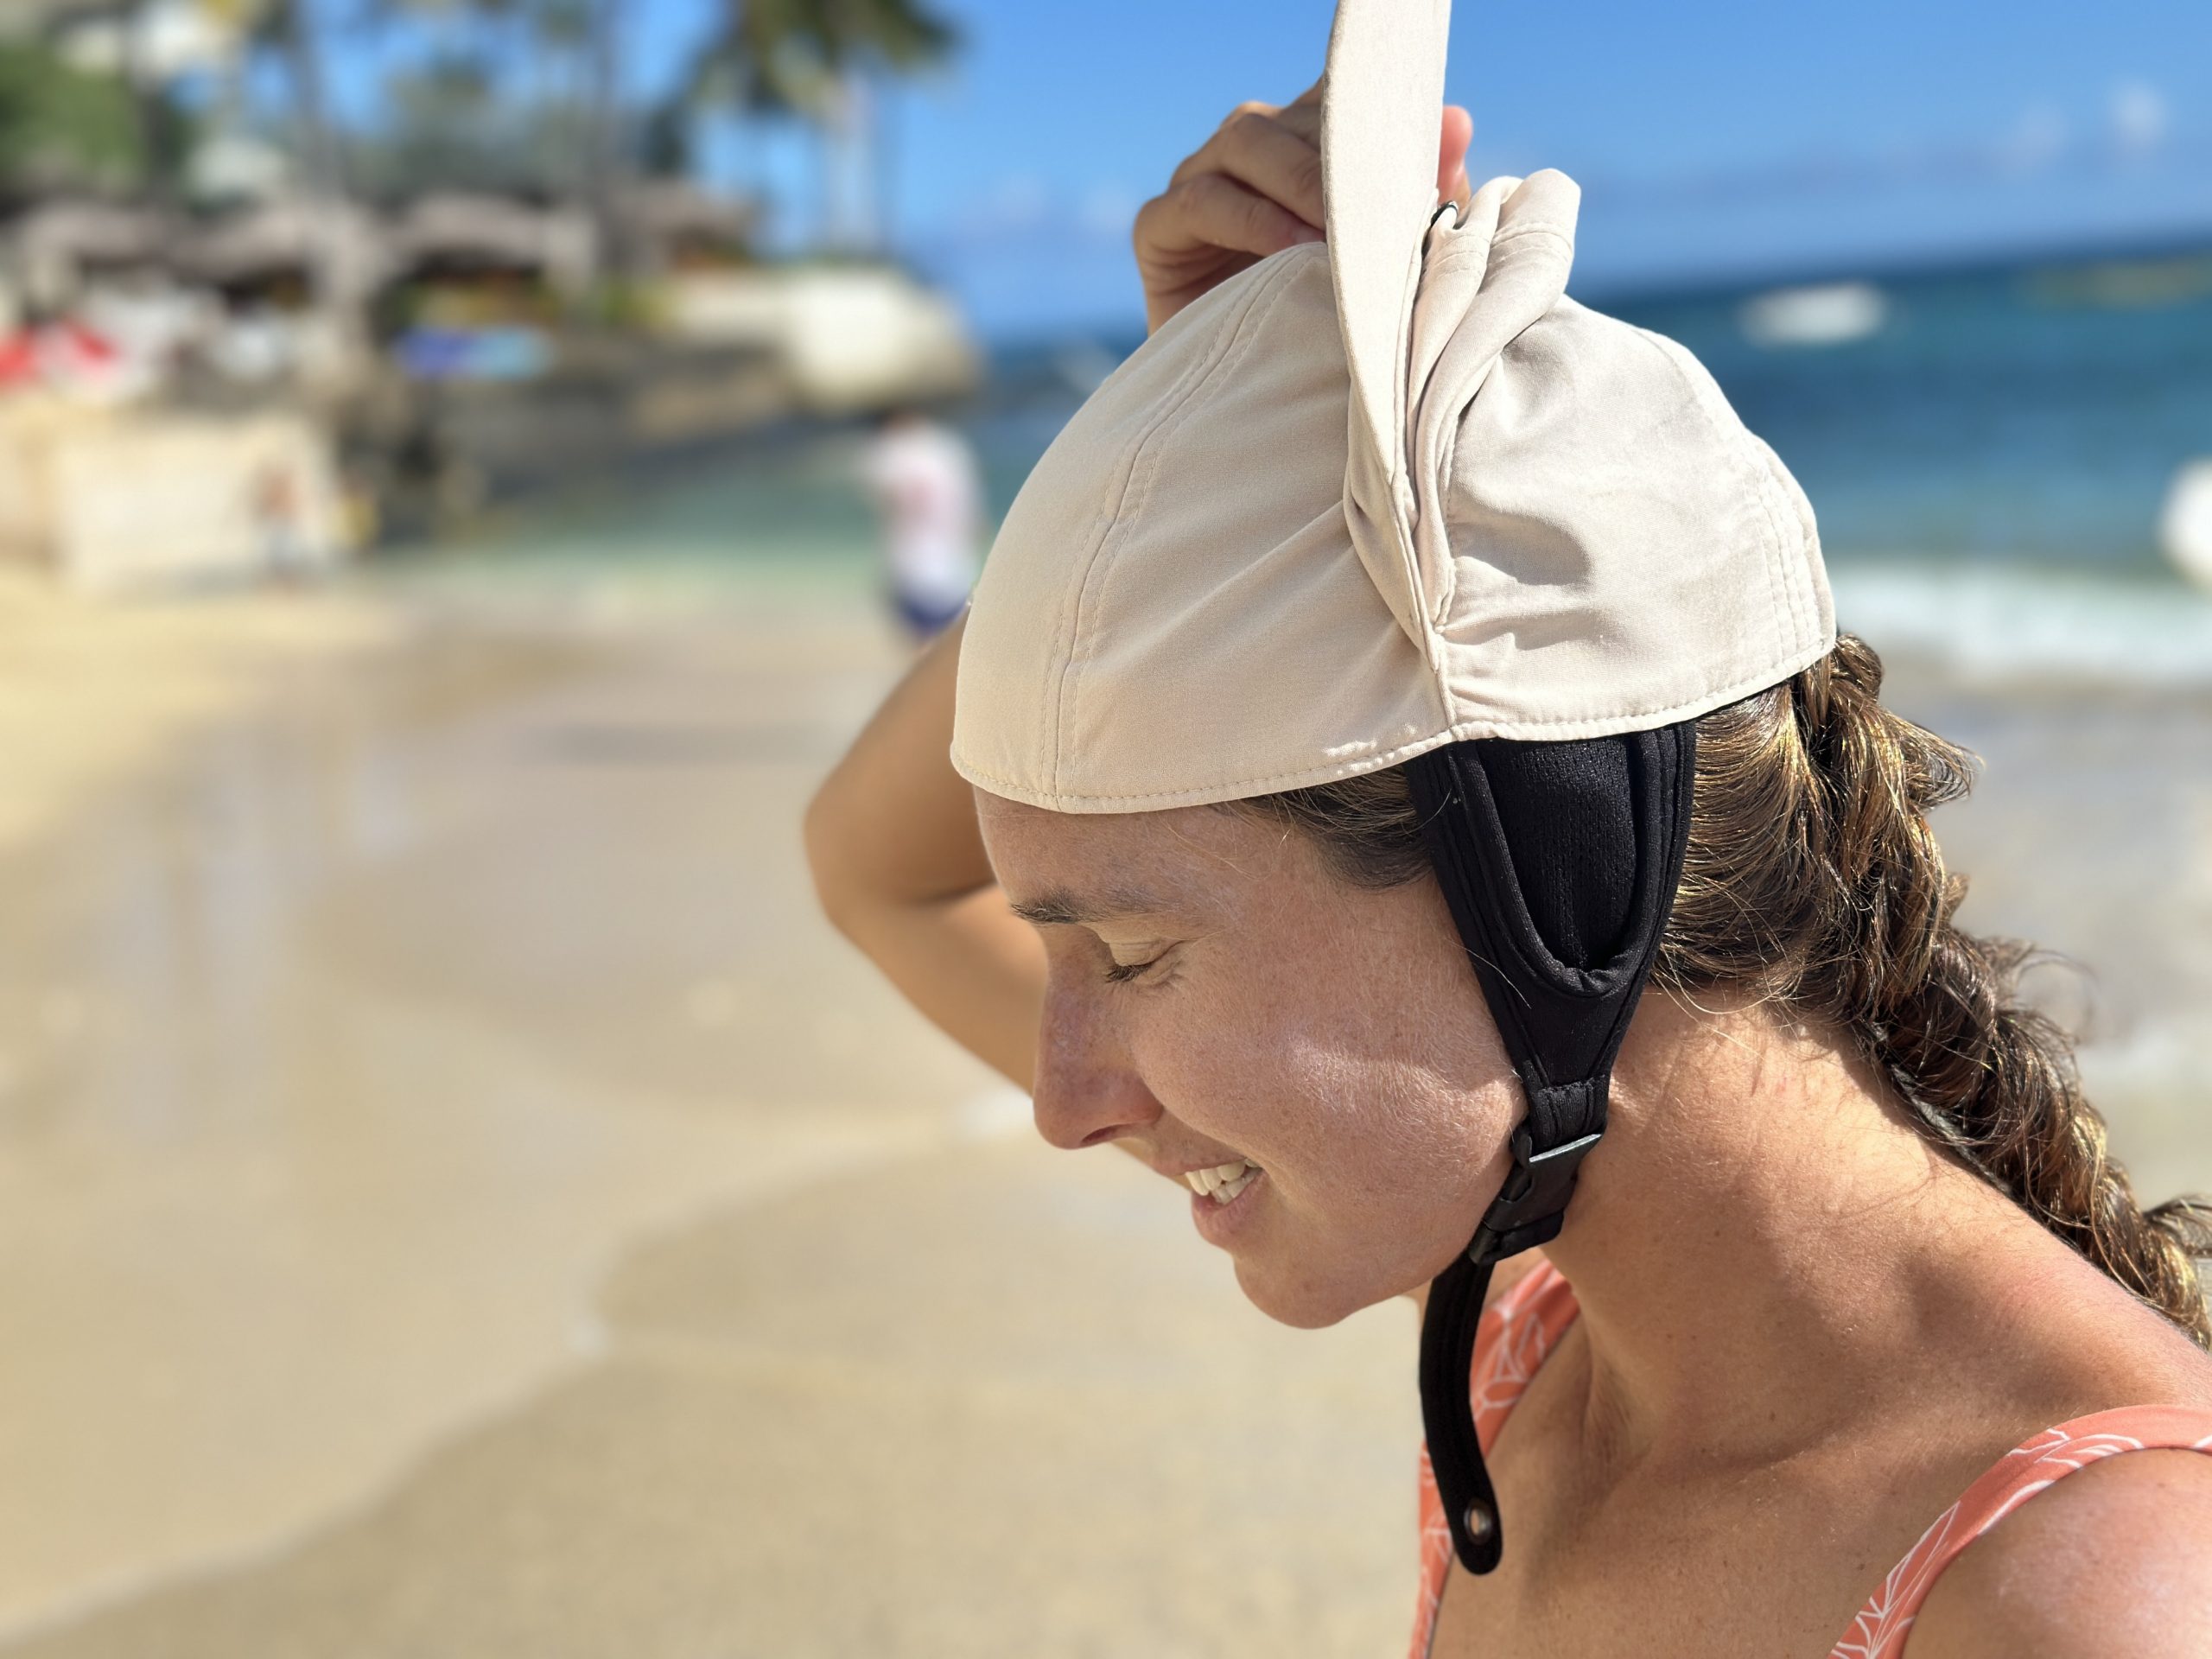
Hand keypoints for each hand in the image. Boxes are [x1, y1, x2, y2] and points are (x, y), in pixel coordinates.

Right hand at [1133, 78, 1473, 333]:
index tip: (1423, 141)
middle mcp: (1248, 151)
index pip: (1335, 100)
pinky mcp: (1158, 228)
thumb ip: (1423, 192)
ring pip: (1244, 142)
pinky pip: (1198, 201)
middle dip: (1341, 158)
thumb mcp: (1391, 262)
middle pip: (1292, 120)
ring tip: (1337, 234)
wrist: (1255, 413)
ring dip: (1297, 183)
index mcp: (1302, 146)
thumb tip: (1458, 119)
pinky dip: (1247, 219)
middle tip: (1382, 206)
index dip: (1371, 112)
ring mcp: (1198, 181)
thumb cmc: (1330, 331)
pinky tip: (1289, 252)